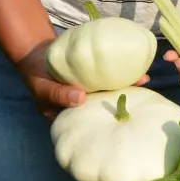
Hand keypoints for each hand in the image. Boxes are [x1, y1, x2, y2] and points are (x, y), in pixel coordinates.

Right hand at [15, 38, 151, 119]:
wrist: (37, 54)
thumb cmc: (36, 76)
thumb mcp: (43, 87)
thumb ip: (59, 94)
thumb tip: (80, 98)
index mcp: (72, 118)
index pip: (92, 126)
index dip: (109, 125)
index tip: (125, 119)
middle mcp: (84, 106)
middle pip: (106, 108)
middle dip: (123, 105)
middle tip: (141, 99)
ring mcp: (90, 91)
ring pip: (109, 91)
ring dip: (125, 85)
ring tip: (143, 80)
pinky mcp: (93, 77)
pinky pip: (107, 76)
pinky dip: (118, 72)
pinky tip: (131, 67)